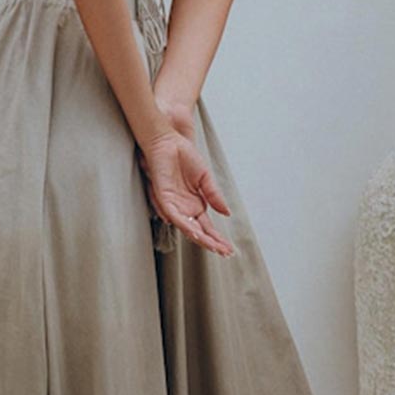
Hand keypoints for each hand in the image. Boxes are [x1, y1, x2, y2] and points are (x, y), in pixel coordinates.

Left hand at [137, 122, 233, 256]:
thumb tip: (227, 213)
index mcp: (195, 204)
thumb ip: (214, 196)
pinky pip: (175, 215)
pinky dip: (185, 224)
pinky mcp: (164, 198)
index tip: (230, 249)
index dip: (218, 238)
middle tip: (225, 253)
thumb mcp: (205, 178)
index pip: (207, 227)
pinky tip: (196, 233)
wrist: (169, 141)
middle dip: (212, 243)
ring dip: (201, 238)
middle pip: (199, 231)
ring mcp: (174, 205)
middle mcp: (184, 208)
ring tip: (214, 247)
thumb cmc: (184, 156)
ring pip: (187, 228)